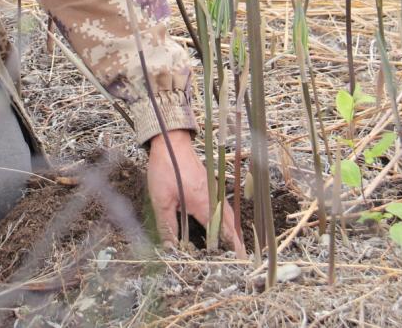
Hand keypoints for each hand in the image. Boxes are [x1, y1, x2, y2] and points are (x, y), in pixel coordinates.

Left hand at [146, 129, 245, 256]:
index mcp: (204, 204)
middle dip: (235, 241)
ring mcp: (214, 189)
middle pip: (230, 223)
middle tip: (240, 258)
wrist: (171, 142)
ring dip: (231, 230)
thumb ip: (167, 226)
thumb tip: (170, 247)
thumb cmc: (166, 169)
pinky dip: (226, 218)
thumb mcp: (161, 201)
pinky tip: (221, 224)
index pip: (221, 231)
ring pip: (227, 214)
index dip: (230, 247)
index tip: (239, 259)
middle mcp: (214, 197)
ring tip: (234, 246)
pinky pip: (223, 205)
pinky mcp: (210, 184)